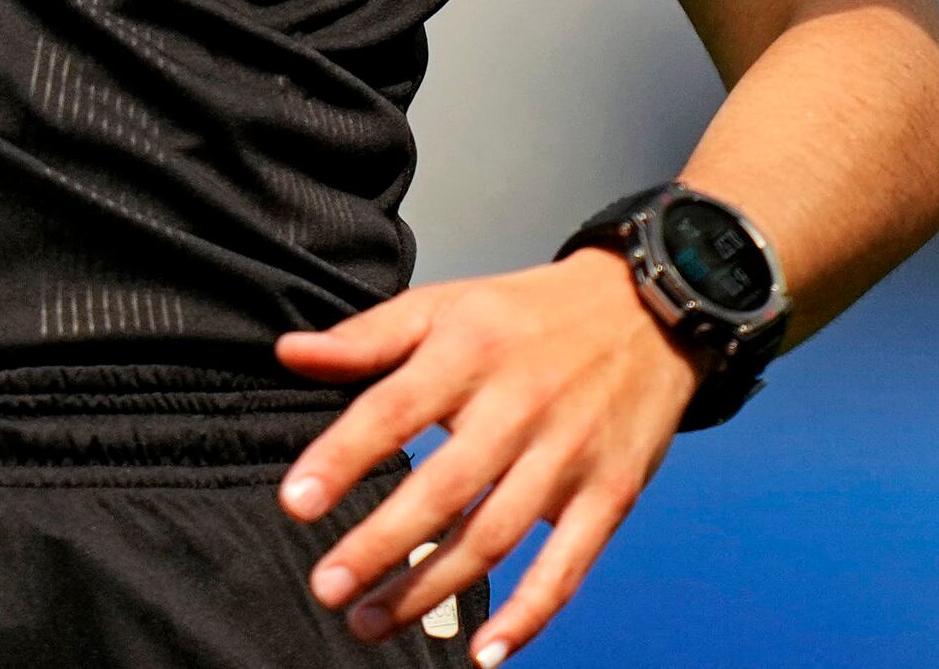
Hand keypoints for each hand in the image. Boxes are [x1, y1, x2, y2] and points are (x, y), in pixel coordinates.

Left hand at [273, 252, 704, 660]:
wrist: (650, 309)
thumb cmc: (529, 315)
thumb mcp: (447, 304)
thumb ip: (368, 336)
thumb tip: (289, 353)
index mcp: (470, 352)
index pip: (394, 408)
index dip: (343, 456)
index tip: (296, 503)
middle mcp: (519, 406)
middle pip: (444, 487)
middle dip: (382, 543)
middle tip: (327, 587)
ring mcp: (568, 455)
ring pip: (493, 535)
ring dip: (431, 588)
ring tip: (371, 622)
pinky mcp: (610, 495)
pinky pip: (567, 565)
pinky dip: (529, 613)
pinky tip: (485, 652)